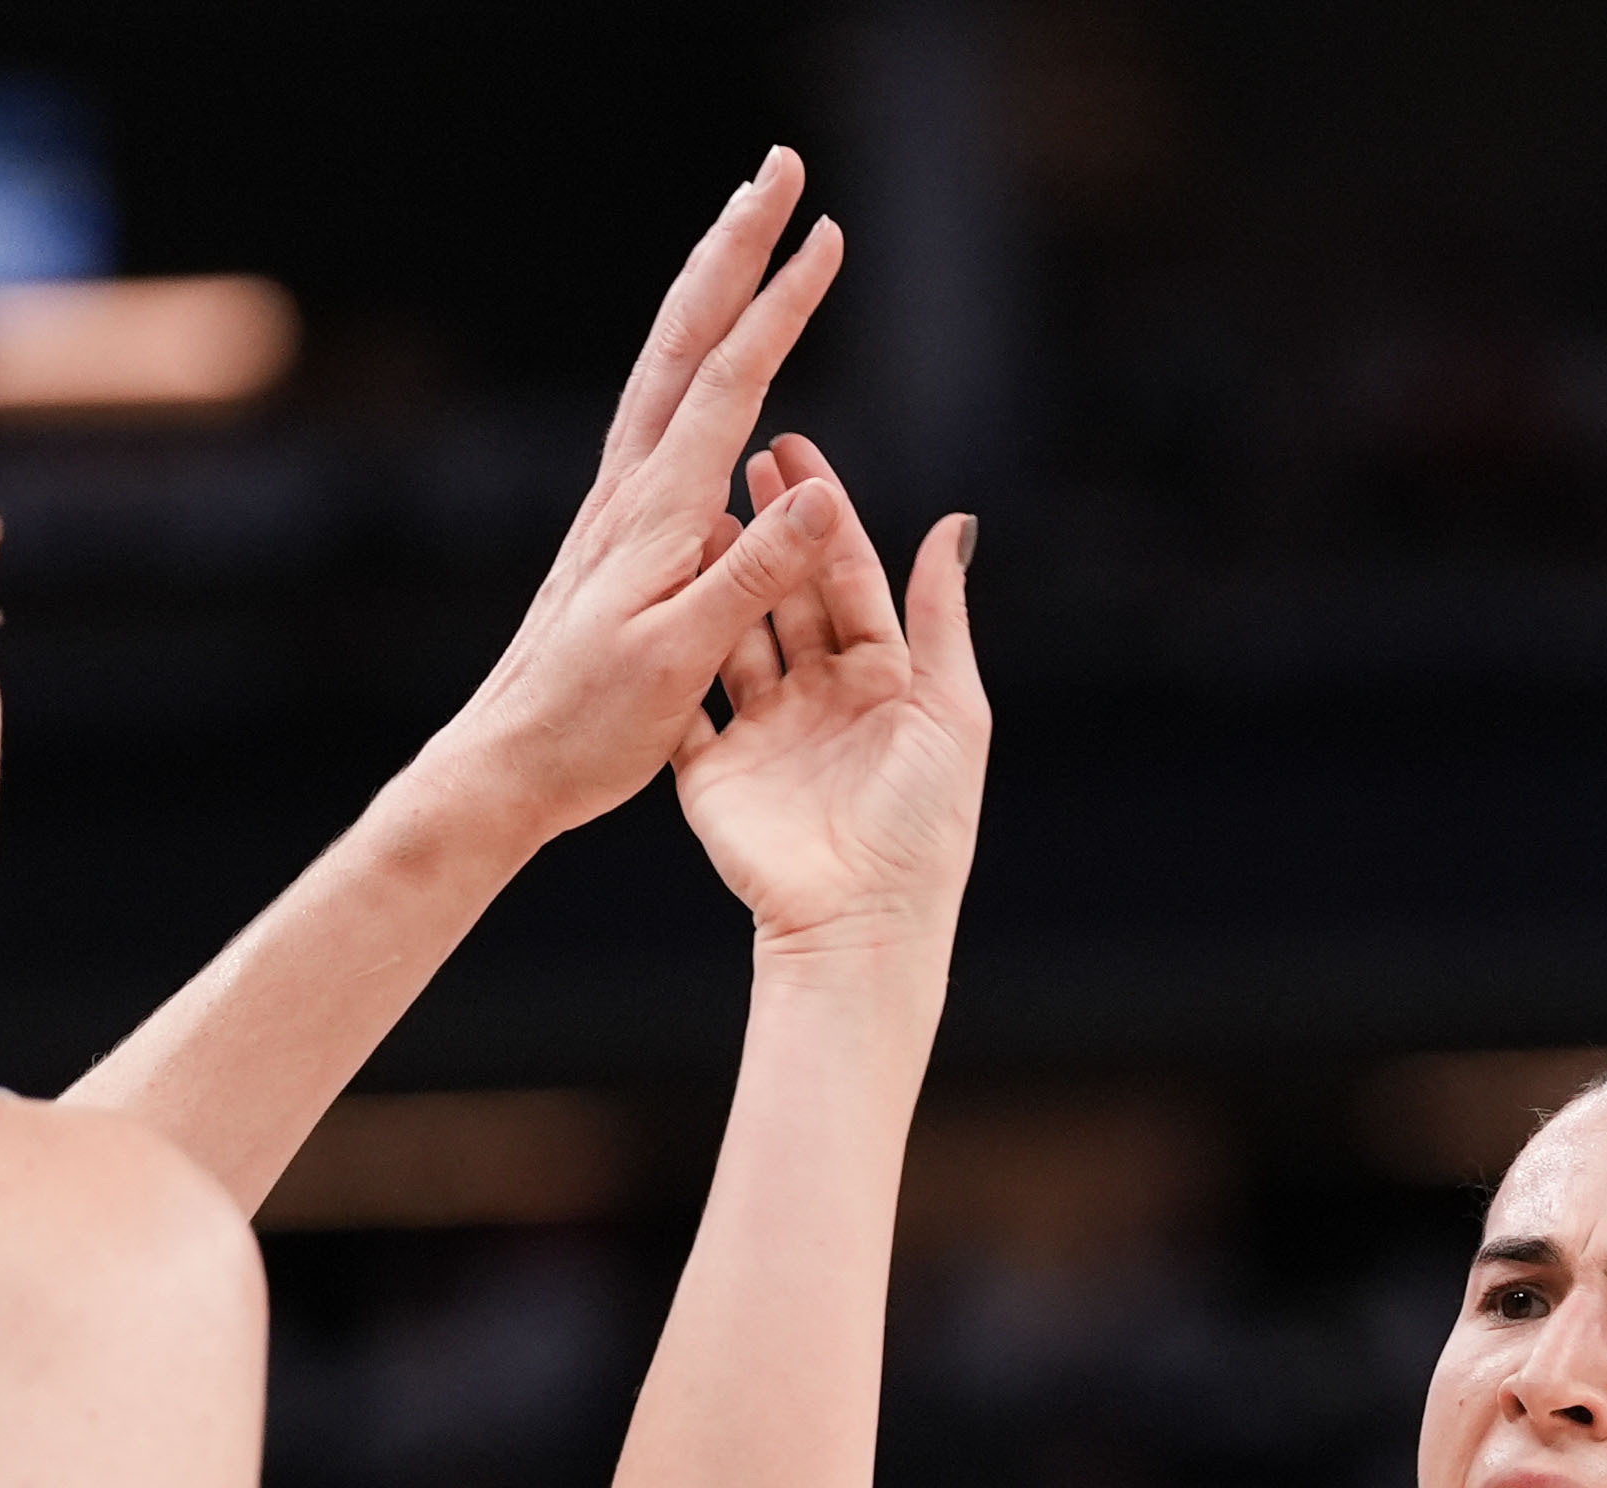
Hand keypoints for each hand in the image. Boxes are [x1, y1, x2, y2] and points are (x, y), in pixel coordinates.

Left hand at [422, 152, 863, 849]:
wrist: (502, 764)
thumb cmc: (586, 728)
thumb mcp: (677, 660)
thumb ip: (747, 575)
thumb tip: (814, 489)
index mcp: (656, 510)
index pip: (731, 379)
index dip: (781, 302)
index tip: (827, 234)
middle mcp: (631, 485)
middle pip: (687, 334)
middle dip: (737, 244)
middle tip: (781, 168)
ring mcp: (619, 501)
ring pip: (669, 361)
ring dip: (712, 282)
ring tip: (748, 227)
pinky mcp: (617, 529)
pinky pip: (664, 411)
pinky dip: (697, 353)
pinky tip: (711, 357)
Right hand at [671, 437, 988, 955]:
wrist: (858, 921)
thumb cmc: (921, 823)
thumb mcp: (946, 708)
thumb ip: (937, 615)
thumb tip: (953, 522)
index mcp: (881, 681)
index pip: (847, 576)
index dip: (821, 513)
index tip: (790, 446)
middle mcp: (820, 699)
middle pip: (786, 594)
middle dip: (765, 529)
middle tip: (735, 458)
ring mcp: (762, 731)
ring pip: (732, 635)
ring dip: (713, 576)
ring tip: (688, 511)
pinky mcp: (713, 769)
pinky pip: (686, 703)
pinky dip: (670, 651)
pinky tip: (653, 594)